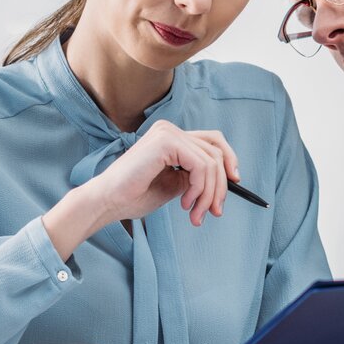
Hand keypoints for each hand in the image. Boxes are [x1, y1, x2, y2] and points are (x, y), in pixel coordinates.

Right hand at [93, 120, 241, 227]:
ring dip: (208, 194)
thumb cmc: (134, 196)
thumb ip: (195, 177)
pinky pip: (200, 165)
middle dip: (220, 186)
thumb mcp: (175, 185)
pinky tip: (184, 203)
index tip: (235, 183)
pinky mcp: (166, 142)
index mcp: (171, 138)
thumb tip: (225, 181)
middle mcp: (170, 130)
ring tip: (195, 214)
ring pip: (211, 161)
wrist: (109, 201)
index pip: (213, 141)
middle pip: (216, 152)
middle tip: (213, 212)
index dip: (229, 160)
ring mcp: (168, 133)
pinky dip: (199, 188)